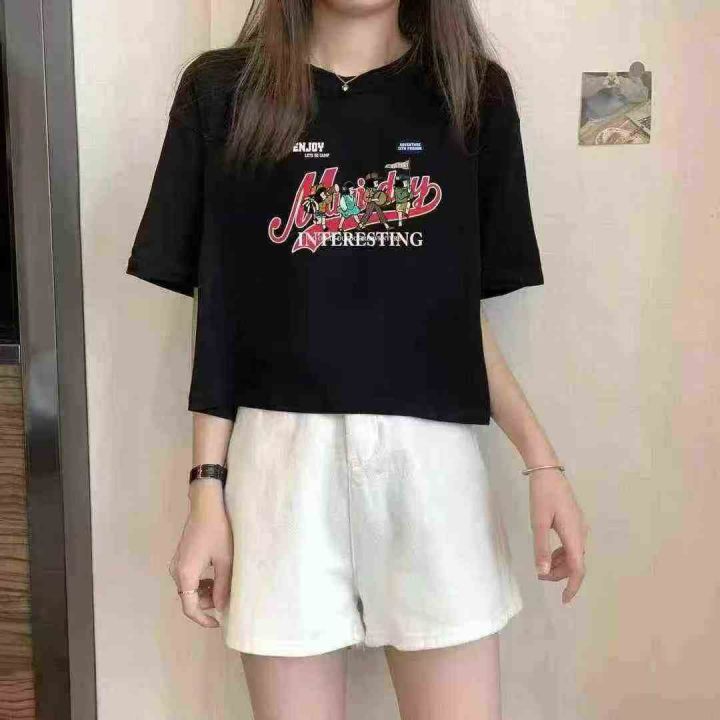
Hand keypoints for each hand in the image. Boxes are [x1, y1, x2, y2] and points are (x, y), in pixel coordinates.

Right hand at [168, 481, 232, 626]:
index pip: (189, 607)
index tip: (218, 623)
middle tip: (226, 599)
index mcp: (185, 574)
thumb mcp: (225, 560)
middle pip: (188, 598)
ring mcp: (177, 563)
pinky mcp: (181, 556)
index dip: (203, 619)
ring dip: (205, 592)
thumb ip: (223, 586)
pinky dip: (201, 582)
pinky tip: (216, 576)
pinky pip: (189, 577)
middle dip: (207, 603)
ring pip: (189, 588)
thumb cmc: (218, 530)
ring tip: (224, 586)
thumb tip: (221, 607)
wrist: (206, 505)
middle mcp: (176, 571)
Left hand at [529, 468, 588, 603]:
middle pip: (576, 563)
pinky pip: (571, 544)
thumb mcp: (537, 522)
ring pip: (574, 554)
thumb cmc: (542, 494)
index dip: (573, 586)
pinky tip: (548, 553)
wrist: (547, 470)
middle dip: (560, 574)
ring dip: (560, 564)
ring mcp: (579, 526)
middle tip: (540, 577)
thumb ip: (540, 548)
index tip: (564, 600)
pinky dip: (561, 553)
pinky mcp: (574, 521)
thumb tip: (542, 572)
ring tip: (542, 567)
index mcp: (574, 534)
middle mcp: (581, 532)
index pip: (578, 568)